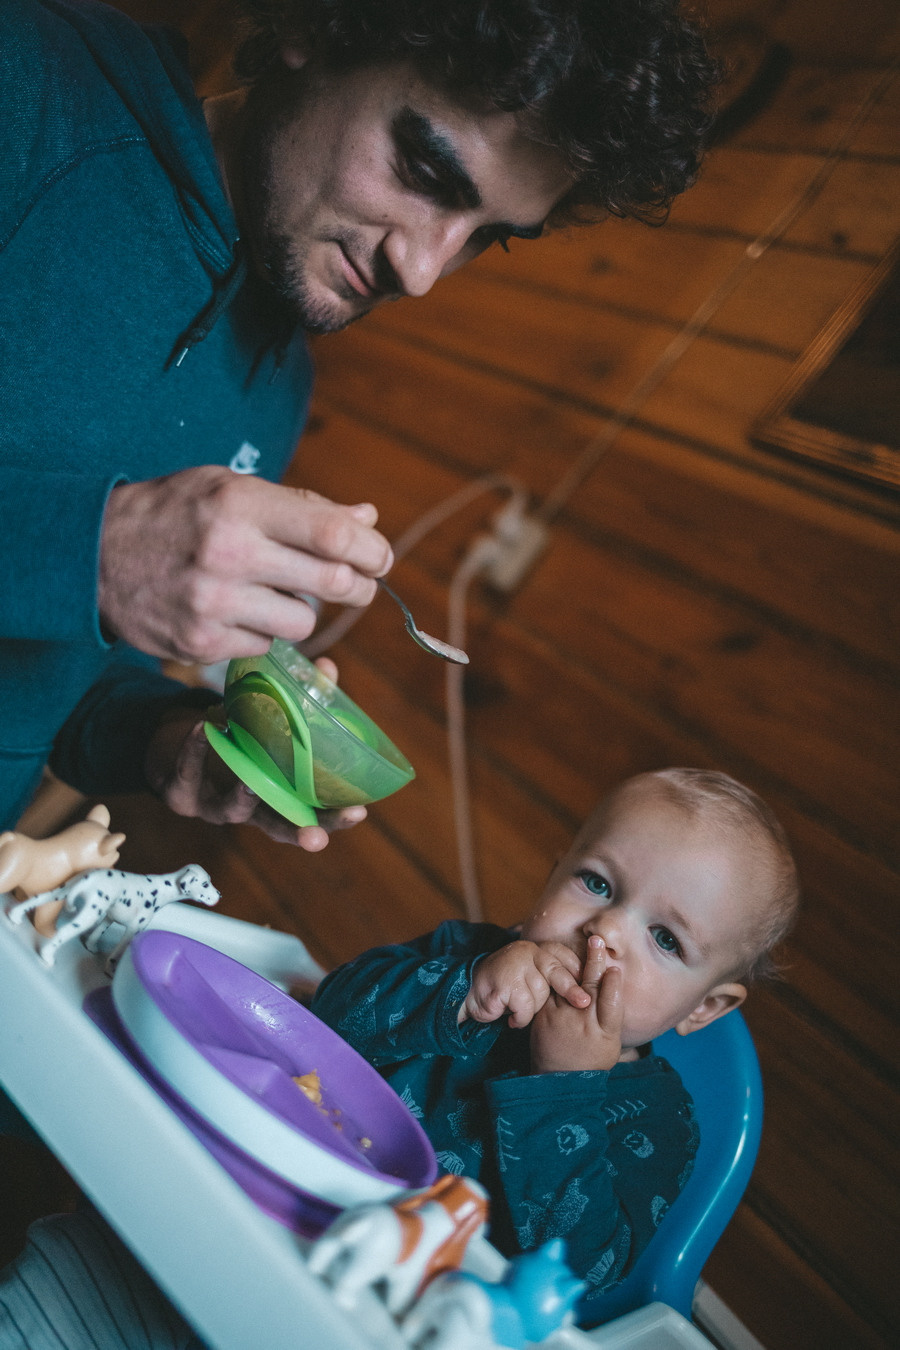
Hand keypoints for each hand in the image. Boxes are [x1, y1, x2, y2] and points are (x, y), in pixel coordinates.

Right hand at [99, 467, 393, 663]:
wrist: (91, 555)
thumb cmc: (174, 514)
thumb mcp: (230, 488)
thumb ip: (302, 506)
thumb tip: (367, 519)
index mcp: (240, 505)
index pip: (331, 533)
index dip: (371, 549)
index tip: (381, 557)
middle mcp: (228, 555)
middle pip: (330, 582)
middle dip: (356, 585)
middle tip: (357, 583)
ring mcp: (214, 604)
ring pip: (303, 622)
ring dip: (302, 610)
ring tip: (275, 591)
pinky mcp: (201, 643)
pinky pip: (264, 646)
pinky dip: (262, 632)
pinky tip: (237, 611)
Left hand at [144, 660, 367, 848]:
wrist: (175, 747)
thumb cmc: (234, 739)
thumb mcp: (269, 723)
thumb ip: (303, 700)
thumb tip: (327, 667)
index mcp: (277, 795)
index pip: (313, 813)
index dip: (334, 817)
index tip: (357, 812)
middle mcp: (250, 807)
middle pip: (279, 826)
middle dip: (299, 832)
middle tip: (317, 838)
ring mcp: (214, 805)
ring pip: (231, 810)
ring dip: (243, 799)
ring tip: (251, 782)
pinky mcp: (181, 792)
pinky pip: (188, 772)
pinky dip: (195, 751)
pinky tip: (204, 727)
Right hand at [459, 940, 589, 1028]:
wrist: (470, 992)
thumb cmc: (509, 988)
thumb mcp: (534, 977)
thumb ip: (553, 975)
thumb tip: (588, 989)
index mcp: (537, 948)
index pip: (564, 955)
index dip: (578, 971)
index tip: (590, 987)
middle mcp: (526, 951)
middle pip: (556, 971)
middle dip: (571, 989)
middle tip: (584, 1002)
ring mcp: (514, 965)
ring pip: (540, 993)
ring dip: (533, 1010)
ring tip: (521, 1010)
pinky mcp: (504, 982)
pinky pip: (525, 1006)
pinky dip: (520, 1017)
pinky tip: (511, 1017)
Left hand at [529, 936, 623, 1071]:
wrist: (559, 1080)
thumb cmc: (591, 1060)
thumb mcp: (611, 1045)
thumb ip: (613, 1017)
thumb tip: (616, 986)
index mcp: (604, 1033)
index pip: (611, 1004)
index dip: (613, 985)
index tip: (615, 969)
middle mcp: (583, 1024)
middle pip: (591, 988)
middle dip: (595, 962)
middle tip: (598, 941)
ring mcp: (562, 1018)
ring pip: (569, 985)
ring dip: (575, 961)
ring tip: (582, 944)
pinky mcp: (544, 1014)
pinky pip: (551, 989)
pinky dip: (557, 973)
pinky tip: (562, 958)